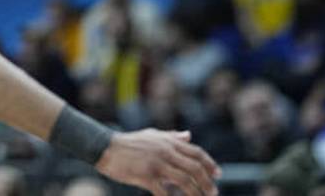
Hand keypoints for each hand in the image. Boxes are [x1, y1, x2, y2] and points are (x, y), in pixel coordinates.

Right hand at [95, 129, 219, 195]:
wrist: (106, 147)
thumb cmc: (130, 142)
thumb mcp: (153, 135)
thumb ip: (172, 136)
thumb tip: (189, 136)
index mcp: (169, 141)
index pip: (197, 153)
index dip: (210, 164)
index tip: (218, 175)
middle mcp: (166, 151)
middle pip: (195, 168)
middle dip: (207, 182)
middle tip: (213, 193)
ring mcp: (156, 163)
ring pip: (184, 181)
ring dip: (196, 193)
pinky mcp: (146, 175)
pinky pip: (164, 191)